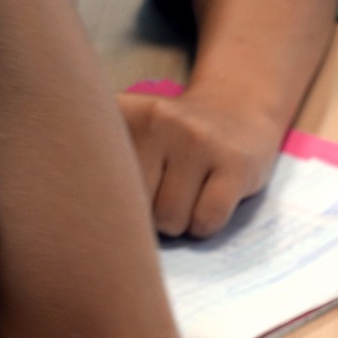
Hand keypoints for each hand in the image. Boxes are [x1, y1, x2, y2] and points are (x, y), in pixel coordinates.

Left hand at [118, 89, 281, 237]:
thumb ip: (106, 162)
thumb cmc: (176, 140)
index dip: (116, 200)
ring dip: (179, 223)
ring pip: (172, 217)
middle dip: (150, 215)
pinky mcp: (235, 163)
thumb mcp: (134, 132)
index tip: (127, 191)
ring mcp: (199, 140)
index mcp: (127, 112)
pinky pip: (207, 219)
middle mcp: (159, 119)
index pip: (100, 180)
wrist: (237, 110)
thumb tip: (102, 216)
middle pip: (137, 204)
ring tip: (187, 200)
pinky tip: (208, 207)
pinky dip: (204, 226)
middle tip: (164, 196)